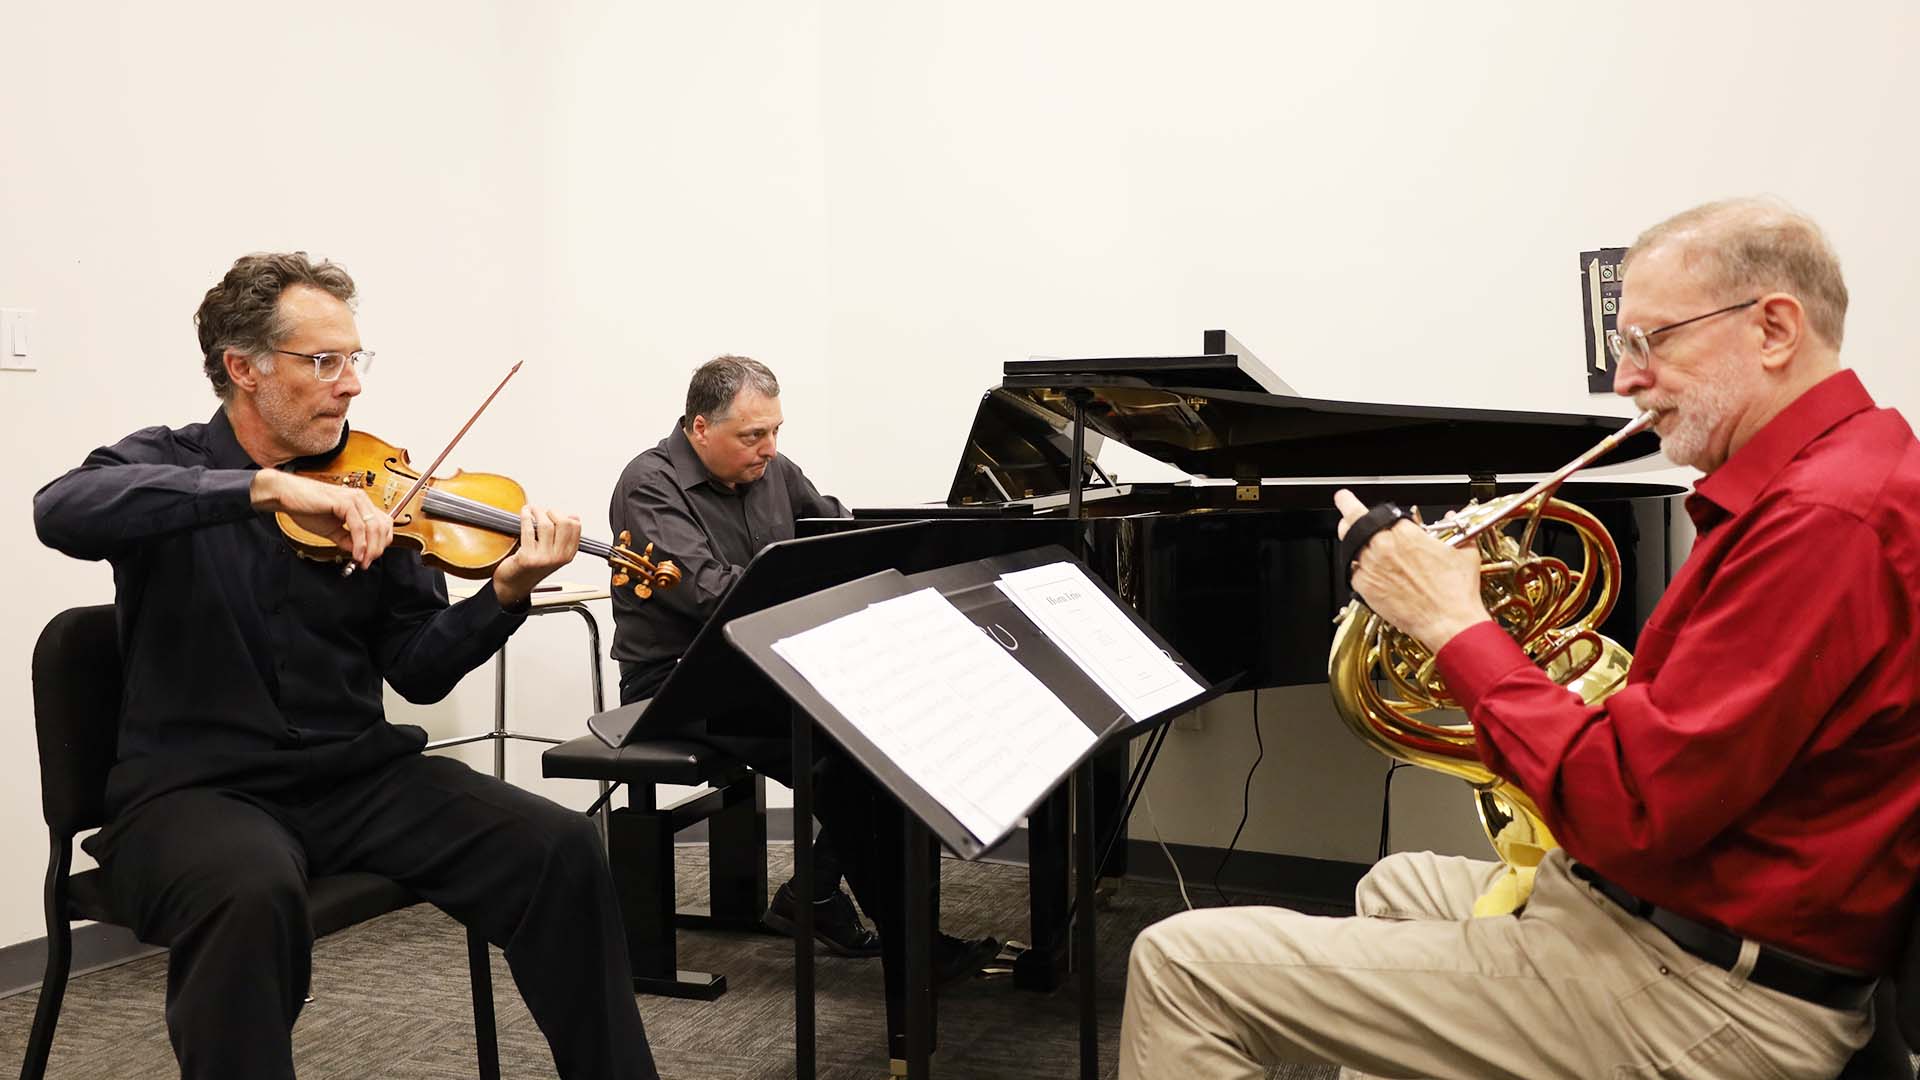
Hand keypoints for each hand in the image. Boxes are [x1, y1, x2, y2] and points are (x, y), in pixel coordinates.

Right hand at [251, 469, 392, 569]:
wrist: (286, 495)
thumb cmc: (306, 508)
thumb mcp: (332, 529)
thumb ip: (347, 539)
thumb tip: (360, 552)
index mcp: (359, 504)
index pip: (383, 524)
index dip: (381, 543)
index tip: (371, 557)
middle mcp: (360, 499)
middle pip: (382, 527)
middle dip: (377, 549)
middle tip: (367, 562)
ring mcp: (354, 499)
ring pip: (373, 527)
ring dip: (370, 549)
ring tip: (362, 561)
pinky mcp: (344, 502)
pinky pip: (358, 527)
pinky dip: (360, 544)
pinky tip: (356, 554)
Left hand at [492, 504, 581, 608]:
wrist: (515, 583)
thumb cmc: (533, 566)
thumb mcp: (555, 552)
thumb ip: (564, 536)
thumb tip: (573, 516)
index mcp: (568, 554)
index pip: (575, 526)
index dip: (564, 515)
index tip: (554, 513)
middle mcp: (559, 557)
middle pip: (563, 523)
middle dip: (552, 512)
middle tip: (543, 511)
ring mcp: (544, 558)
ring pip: (546, 524)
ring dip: (537, 512)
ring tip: (532, 510)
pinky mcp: (528, 557)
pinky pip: (528, 529)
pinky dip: (526, 517)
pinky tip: (524, 513)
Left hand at [1333, 489, 1488, 651]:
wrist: (1448, 622)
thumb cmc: (1455, 592)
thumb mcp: (1463, 551)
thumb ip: (1454, 528)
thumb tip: (1450, 519)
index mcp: (1404, 533)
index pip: (1374, 511)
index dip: (1354, 502)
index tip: (1347, 498)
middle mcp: (1382, 547)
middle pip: (1351, 523)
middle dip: (1347, 514)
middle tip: (1346, 510)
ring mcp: (1371, 568)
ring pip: (1348, 546)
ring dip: (1349, 539)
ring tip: (1353, 536)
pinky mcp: (1365, 589)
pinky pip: (1352, 572)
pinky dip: (1356, 568)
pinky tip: (1366, 568)